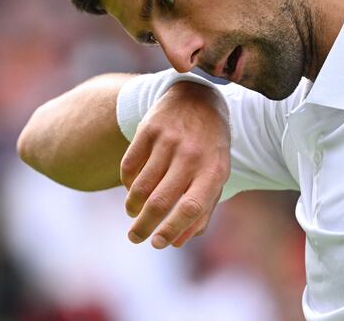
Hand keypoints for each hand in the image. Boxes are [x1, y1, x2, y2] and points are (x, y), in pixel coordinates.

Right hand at [120, 81, 229, 248]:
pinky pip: (129, 165)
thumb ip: (202, 209)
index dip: (173, 229)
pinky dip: (126, 183)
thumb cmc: (208, 147)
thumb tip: (177, 241)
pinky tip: (130, 188)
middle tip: (134, 238)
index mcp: (213, 170)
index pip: (192, 207)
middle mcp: (191, 155)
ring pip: (141, 185)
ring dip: (132, 206)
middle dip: (144, 225)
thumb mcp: (216, 174)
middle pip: (161, 200)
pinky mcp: (148, 128)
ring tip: (132, 212)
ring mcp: (168, 140)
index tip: (157, 244)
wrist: (198, 98)